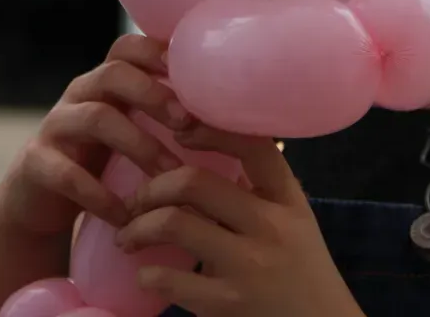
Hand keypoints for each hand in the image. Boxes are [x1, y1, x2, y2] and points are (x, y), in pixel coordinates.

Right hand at [0, 34, 194, 238]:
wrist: (39, 203)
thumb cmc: (100, 162)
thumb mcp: (131, 130)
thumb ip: (163, 115)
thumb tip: (230, 114)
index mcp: (104, 82)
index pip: (127, 48)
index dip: (158, 53)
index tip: (195, 76)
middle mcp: (78, 94)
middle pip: (113, 73)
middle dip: (154, 95)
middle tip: (187, 123)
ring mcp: (55, 126)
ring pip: (96, 118)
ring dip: (138, 145)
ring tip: (167, 175)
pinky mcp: (35, 164)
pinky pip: (67, 173)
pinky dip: (100, 195)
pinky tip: (126, 215)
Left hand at [114, 126, 364, 316]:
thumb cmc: (300, 267)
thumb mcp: (293, 218)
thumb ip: (259, 188)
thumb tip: (207, 145)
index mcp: (286, 199)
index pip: (251, 146)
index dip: (208, 130)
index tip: (180, 133)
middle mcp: (270, 226)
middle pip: (194, 182)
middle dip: (151, 188)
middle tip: (136, 202)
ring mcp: (248, 266)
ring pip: (174, 224)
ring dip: (137, 227)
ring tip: (128, 236)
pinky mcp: (227, 305)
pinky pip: (169, 280)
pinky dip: (147, 275)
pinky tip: (146, 275)